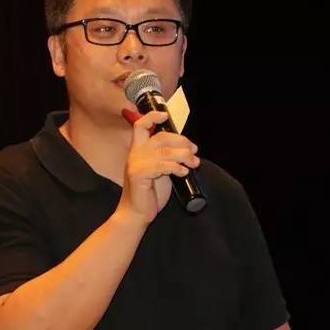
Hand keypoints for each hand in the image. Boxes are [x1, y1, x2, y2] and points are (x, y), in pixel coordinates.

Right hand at [116, 110, 199, 226]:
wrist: (136, 214)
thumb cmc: (149, 193)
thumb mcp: (160, 170)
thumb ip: (167, 157)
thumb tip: (188, 149)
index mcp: (138, 149)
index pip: (140, 126)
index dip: (152, 117)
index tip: (165, 116)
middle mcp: (135, 154)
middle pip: (160, 137)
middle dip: (182, 141)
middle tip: (194, 151)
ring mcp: (135, 164)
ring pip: (165, 151)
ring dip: (184, 156)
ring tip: (194, 163)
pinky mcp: (138, 175)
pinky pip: (162, 166)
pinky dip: (176, 167)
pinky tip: (183, 172)